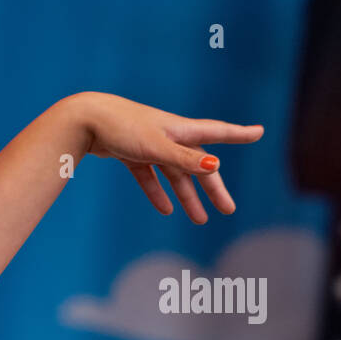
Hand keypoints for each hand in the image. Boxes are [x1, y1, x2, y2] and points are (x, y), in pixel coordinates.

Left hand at [77, 92, 263, 223]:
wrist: (82, 119)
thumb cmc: (120, 127)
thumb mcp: (155, 145)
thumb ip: (184, 158)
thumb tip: (215, 165)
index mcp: (179, 130)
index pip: (216, 133)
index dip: (238, 134)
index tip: (259, 132)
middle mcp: (167, 135)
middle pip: (197, 163)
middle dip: (213, 186)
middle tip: (228, 209)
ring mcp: (148, 144)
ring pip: (174, 173)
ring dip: (186, 195)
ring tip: (199, 220)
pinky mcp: (129, 151)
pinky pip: (148, 175)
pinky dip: (156, 191)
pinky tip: (163, 209)